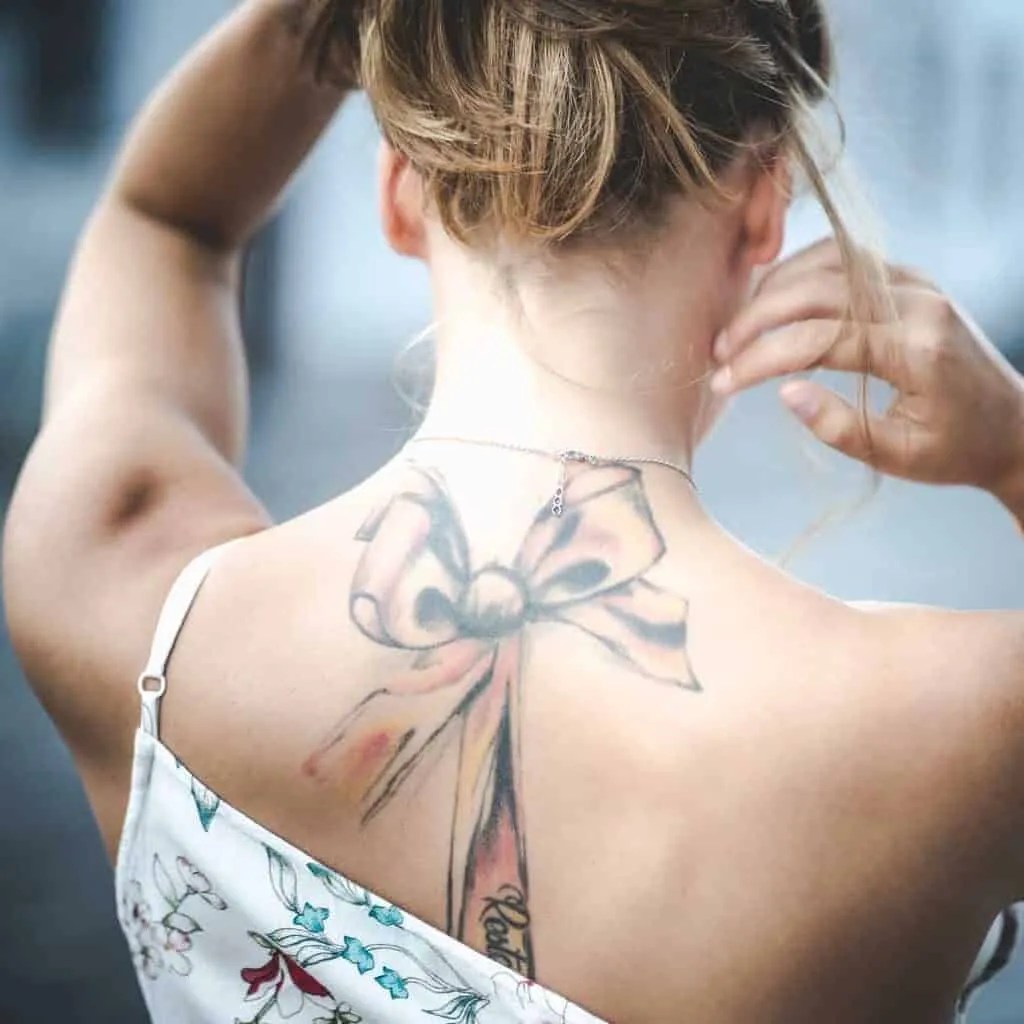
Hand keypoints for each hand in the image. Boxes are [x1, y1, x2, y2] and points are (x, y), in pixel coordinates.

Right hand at [710, 239, 1023, 505]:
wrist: (1011, 425)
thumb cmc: (954, 449)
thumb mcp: (897, 455)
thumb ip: (840, 427)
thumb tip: (784, 392)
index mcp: (917, 350)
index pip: (821, 339)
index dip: (763, 358)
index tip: (723, 382)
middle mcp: (918, 302)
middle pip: (818, 290)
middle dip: (758, 319)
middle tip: (719, 352)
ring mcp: (916, 282)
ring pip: (829, 261)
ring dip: (775, 289)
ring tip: (739, 328)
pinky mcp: (909, 278)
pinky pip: (845, 258)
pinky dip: (801, 272)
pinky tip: (773, 301)